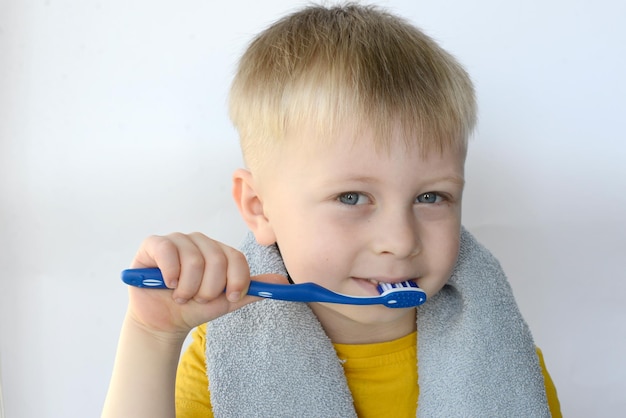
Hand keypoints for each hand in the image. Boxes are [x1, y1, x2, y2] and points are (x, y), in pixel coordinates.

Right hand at [125, 232, 286, 339]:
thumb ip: (253, 289)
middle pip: (216, 259)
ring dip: (188, 288)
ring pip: (193, 260)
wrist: (164, 320)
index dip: (236, 280)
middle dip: (208, 289)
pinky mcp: (154, 244)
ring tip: (181, 295)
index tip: (230, 297)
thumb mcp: (228, 300)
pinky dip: (171, 274)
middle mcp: (200, 241)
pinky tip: (168, 284)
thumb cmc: (196, 307)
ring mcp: (177, 240)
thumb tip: (283, 282)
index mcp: (219, 251)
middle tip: (197, 299)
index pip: (237, 258)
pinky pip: (168, 251)